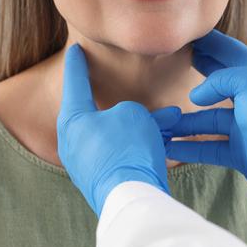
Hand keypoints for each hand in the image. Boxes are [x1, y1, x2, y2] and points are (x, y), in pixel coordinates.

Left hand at [57, 44, 181, 216]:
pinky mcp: (103, 181)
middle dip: (132, 107)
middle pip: (103, 114)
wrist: (131, 197)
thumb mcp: (133, 114)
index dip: (77, 63)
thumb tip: (138, 121)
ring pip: (118, 136)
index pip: (75, 82)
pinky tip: (165, 144)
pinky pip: (123, 155)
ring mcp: (87, 165)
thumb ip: (131, 110)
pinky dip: (141, 146)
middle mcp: (74, 143)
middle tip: (146, 95)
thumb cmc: (127, 148)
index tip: (73, 50)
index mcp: (72, 120)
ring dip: (144, 127)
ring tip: (173, 122)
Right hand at [166, 30, 246, 230]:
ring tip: (158, 120)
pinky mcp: (242, 153)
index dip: (209, 43)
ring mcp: (246, 127)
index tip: (187, 35)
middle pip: (217, 84)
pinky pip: (209, 147)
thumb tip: (196, 97)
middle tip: (170, 64)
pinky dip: (189, 148)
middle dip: (195, 75)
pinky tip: (168, 147)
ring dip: (183, 122)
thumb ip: (221, 79)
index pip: (230, 53)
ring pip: (208, 120)